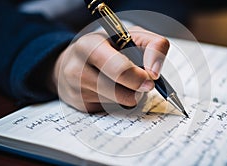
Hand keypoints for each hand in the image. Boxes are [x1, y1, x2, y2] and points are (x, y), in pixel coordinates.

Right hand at [50, 26, 169, 111]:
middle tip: (147, 84)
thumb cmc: (106, 47)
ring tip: (124, 81)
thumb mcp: (128, 35)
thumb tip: (154, 73)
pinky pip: (114, 110)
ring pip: (120, 102)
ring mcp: (76, 91)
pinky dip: (120, 101)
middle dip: (139, 89)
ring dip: (131, 94)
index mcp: (89, 45)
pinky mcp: (81, 107)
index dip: (141, 75)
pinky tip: (111, 90)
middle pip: (121, 92)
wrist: (72, 61)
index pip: (120, 69)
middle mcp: (77, 70)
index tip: (152, 76)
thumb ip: (151, 45)